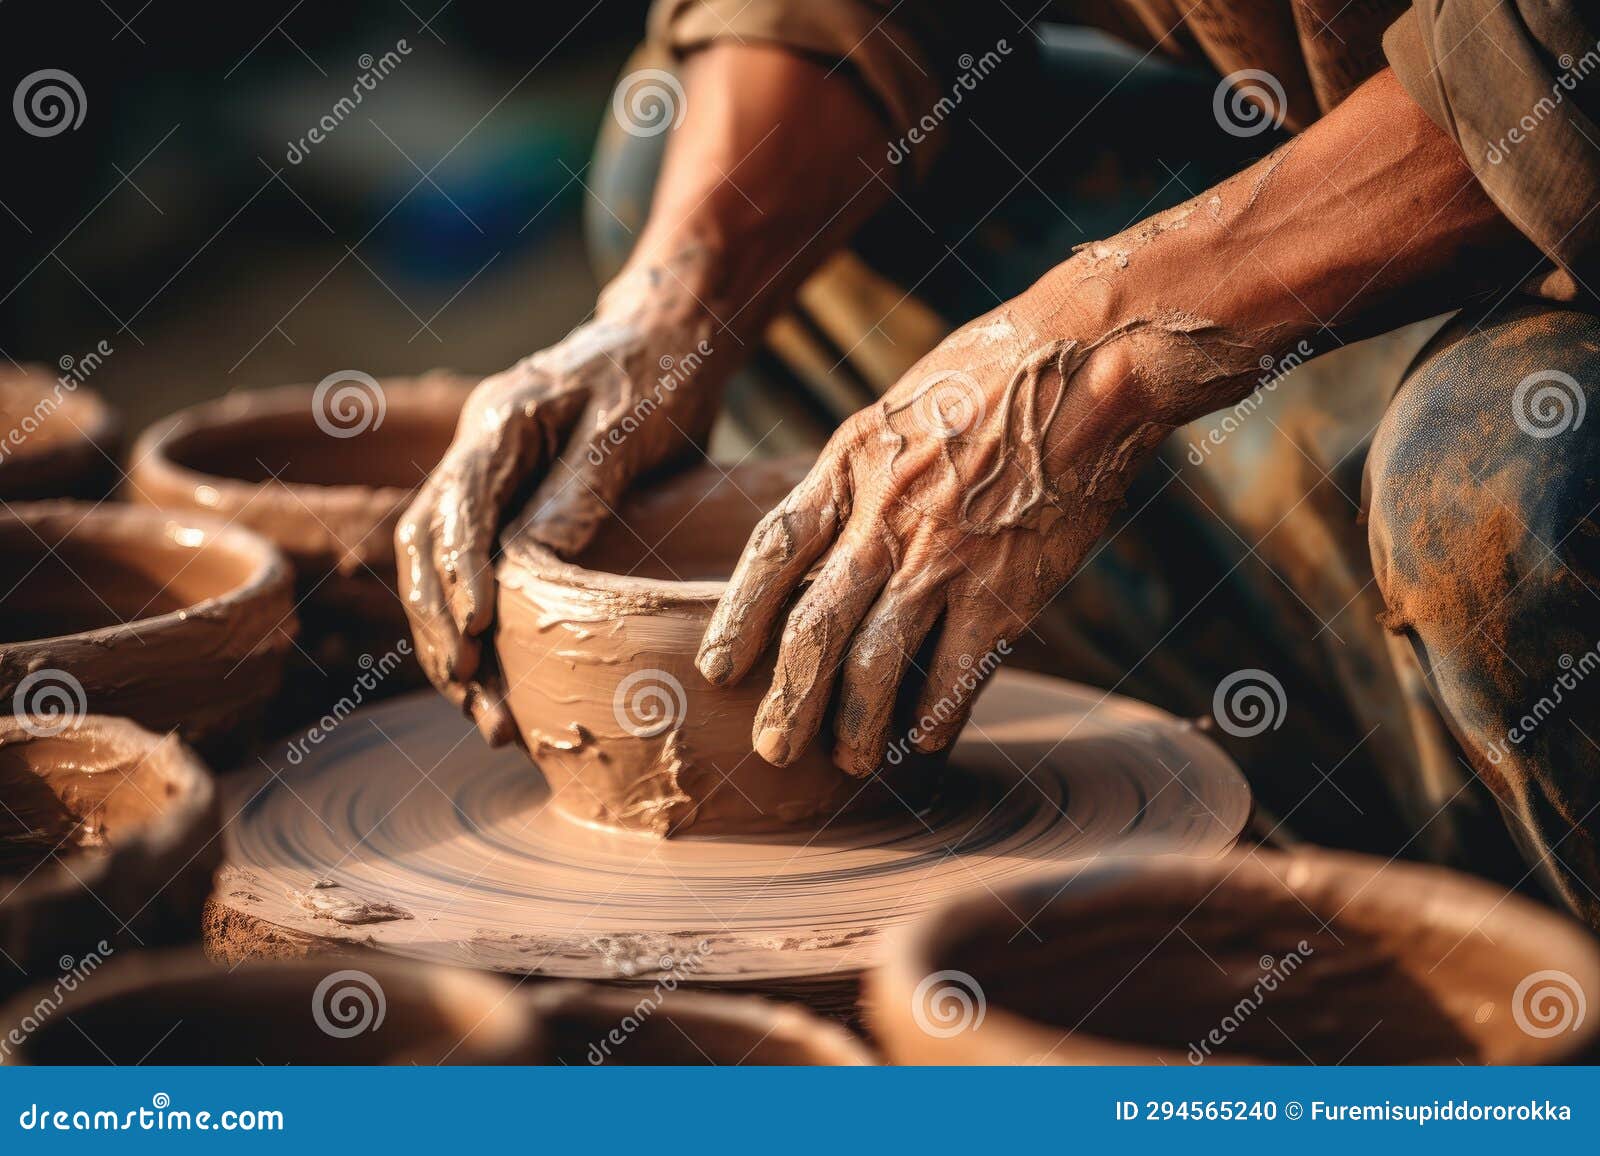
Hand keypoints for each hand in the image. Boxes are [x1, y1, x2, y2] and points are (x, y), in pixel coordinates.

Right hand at [398, 261, 725, 743]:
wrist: (669, 338)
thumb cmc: (657, 374)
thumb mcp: (630, 428)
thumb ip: (581, 488)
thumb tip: (533, 565)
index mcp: (499, 421)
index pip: (455, 505)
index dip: (460, 574)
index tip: (478, 634)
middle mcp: (476, 452)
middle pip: (424, 546)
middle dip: (440, 626)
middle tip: (473, 694)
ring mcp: (486, 481)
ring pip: (438, 571)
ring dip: (452, 644)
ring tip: (486, 717)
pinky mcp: (509, 508)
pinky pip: (473, 575)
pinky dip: (480, 633)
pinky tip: (501, 687)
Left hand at [694, 287, 1225, 774]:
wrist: (1088, 361)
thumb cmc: (995, 371)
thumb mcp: (897, 407)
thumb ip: (860, 472)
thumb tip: (834, 531)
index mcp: (849, 466)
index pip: (771, 553)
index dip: (738, 618)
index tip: (718, 668)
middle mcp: (883, 518)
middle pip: (812, 630)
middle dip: (787, 702)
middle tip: (775, 749)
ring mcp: (943, 559)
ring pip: (876, 665)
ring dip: (857, 726)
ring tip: (850, 761)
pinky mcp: (1006, 590)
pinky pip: (958, 674)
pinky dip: (938, 717)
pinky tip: (928, 740)